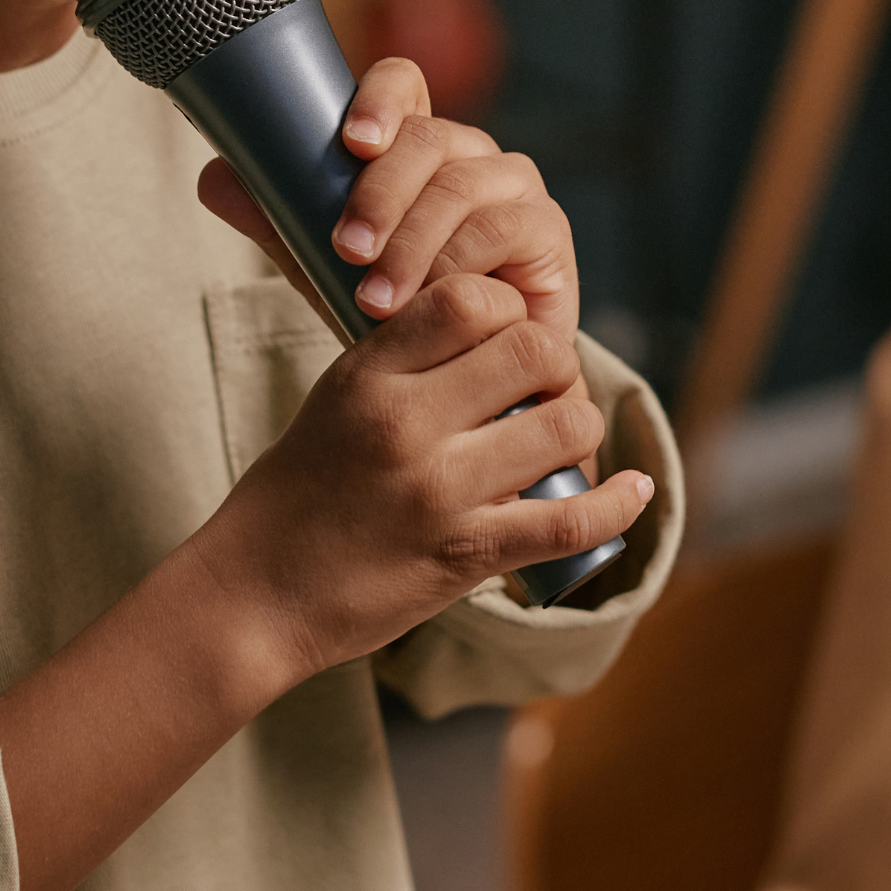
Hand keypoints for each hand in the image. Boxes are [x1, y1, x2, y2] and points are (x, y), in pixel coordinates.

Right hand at [194, 274, 653, 677]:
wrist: (256, 592)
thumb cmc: (296, 490)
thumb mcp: (335, 397)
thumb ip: (403, 358)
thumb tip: (485, 320)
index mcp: (368, 375)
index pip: (468, 298)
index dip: (505, 306)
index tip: (504, 330)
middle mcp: (406, 423)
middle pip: (531, 348)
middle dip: (555, 361)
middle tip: (544, 384)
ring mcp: (440, 491)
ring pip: (564, 426)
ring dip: (579, 426)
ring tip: (562, 436)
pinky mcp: (467, 555)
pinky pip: (570, 521)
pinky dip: (617, 505)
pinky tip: (634, 492)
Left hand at [197, 55, 579, 338]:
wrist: (459, 377)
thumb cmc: (395, 306)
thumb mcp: (325, 263)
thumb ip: (278, 219)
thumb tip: (213, 178)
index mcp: (417, 140)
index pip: (402, 84)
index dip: (379, 99)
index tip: (350, 142)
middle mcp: (470, 151)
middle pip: (428, 139)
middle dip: (380, 195)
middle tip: (345, 250)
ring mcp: (514, 186)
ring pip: (461, 188)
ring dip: (413, 244)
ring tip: (375, 298)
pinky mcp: (549, 230)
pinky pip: (506, 231)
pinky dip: (463, 268)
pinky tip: (435, 302)